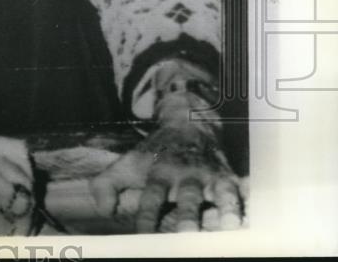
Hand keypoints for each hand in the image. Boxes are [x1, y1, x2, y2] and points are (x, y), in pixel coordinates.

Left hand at [90, 98, 242, 231]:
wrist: (186, 123)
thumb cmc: (154, 153)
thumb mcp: (126, 164)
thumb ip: (107, 185)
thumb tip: (104, 210)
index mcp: (159, 173)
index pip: (151, 198)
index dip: (147, 217)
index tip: (144, 236)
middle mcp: (186, 175)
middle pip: (187, 197)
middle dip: (188, 216)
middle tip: (188, 234)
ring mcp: (209, 176)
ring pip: (219, 194)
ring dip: (225, 209)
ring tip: (230, 227)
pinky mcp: (229, 177)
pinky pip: (243, 190)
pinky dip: (248, 201)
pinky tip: (255, 215)